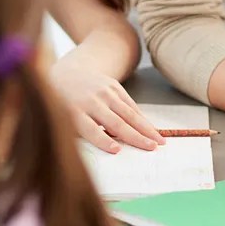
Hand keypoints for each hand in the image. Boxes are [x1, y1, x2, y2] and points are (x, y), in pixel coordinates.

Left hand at [50, 66, 164, 153]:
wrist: (69, 74)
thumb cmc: (65, 105)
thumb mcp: (65, 120)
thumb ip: (84, 133)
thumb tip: (113, 146)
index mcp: (74, 112)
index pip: (90, 129)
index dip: (103, 140)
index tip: (117, 150)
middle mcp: (91, 101)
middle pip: (115, 122)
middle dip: (135, 136)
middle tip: (152, 148)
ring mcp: (104, 92)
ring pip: (128, 113)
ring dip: (146, 128)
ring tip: (159, 141)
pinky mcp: (113, 85)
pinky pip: (130, 104)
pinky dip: (141, 117)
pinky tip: (150, 128)